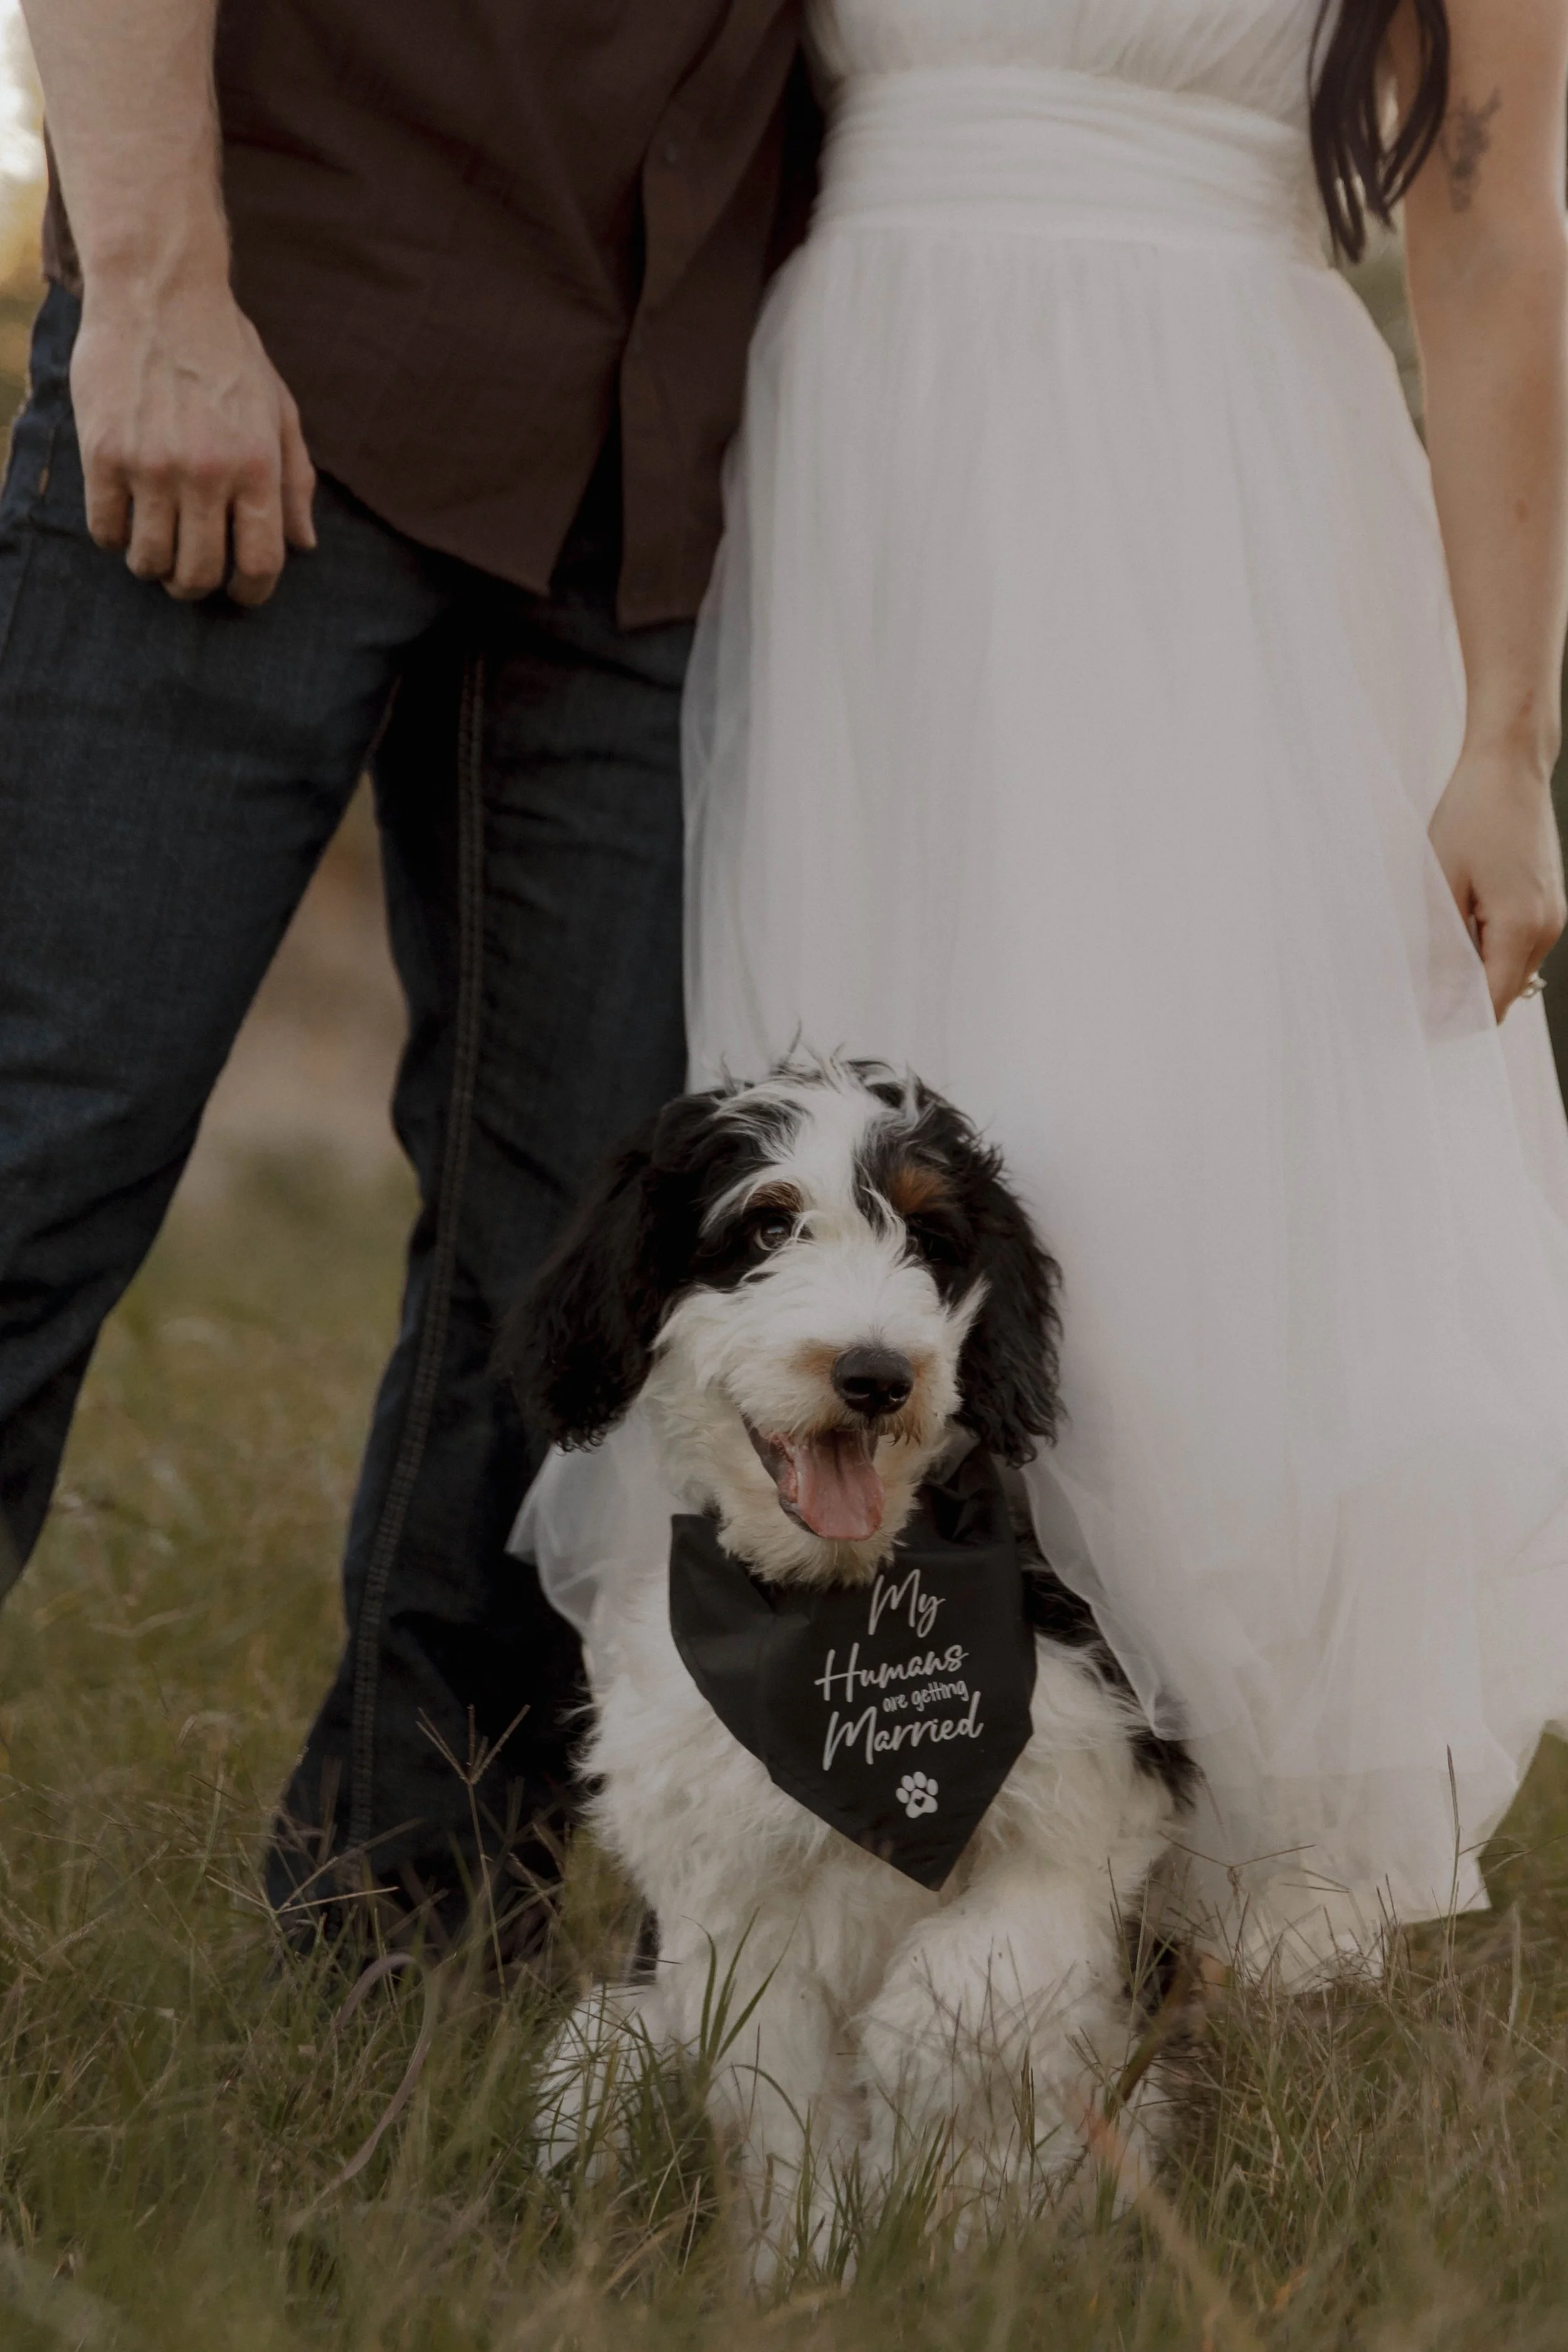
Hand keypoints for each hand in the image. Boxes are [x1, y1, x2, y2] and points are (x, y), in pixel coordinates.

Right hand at [71, 268, 316, 605]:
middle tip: (188, 577)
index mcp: (257, 467)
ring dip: (152, 568)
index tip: (240, 593)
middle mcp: (207, 473)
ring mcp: (153, 465)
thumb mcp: (278, 410)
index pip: (260, 562)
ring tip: (154, 553)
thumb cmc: (226, 353)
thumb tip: (304, 545)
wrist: (160, 292)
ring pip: (150, 559)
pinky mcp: (104, 452)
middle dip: (195, 588)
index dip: (251, 592)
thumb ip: (294, 480)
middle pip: (201, 573)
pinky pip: (105, 528)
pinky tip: (122, 523)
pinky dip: (113, 538)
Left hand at [1428, 739, 1565, 1018]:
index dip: (1459, 1019)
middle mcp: (1547, 928)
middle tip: (1422, 991)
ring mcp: (1554, 914)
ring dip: (1480, 971)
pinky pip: (1521, 944)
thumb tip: (1442, 999)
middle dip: (1468, 999)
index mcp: (1520, 928)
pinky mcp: (1550, 901)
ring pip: (1514, 969)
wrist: (1509, 768)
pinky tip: (1463, 926)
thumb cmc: (1472, 816)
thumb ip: (1445, 948)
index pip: (1493, 1001)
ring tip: (1439, 951)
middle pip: (1506, 990)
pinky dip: (1493, 948)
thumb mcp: (1444, 885)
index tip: (1425, 1024)